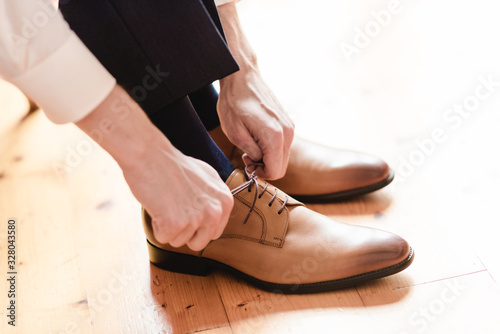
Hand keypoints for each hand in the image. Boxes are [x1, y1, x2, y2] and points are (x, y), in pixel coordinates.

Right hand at [76, 85, 233, 250]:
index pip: (214, 232)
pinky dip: (156, 226)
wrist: (150, 155)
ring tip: (166, 202)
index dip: (197, 225)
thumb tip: (216, 215)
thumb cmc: (172, 164)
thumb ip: (214, 198)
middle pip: (199, 242)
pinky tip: (157, 205)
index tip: (186, 210)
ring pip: (179, 241)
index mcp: (225, 201)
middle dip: (183, 231)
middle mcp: (215, 211)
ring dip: (168, 227)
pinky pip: (164, 239)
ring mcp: (197, 218)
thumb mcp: (206, 177)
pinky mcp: (176, 224)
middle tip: (173, 208)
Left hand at [218, 70, 293, 179]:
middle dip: (264, 167)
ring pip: (282, 157)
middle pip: (281, 167)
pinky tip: (256, 138)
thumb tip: (260, 163)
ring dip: (267, 158)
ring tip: (249, 146)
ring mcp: (290, 127)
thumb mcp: (235, 133)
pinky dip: (270, 149)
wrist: (242, 77)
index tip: (247, 163)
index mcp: (275, 136)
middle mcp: (288, 132)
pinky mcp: (287, 123)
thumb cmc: (234, 102)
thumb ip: (251, 153)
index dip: (260, 174)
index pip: (275, 171)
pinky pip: (282, 146)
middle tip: (246, 157)